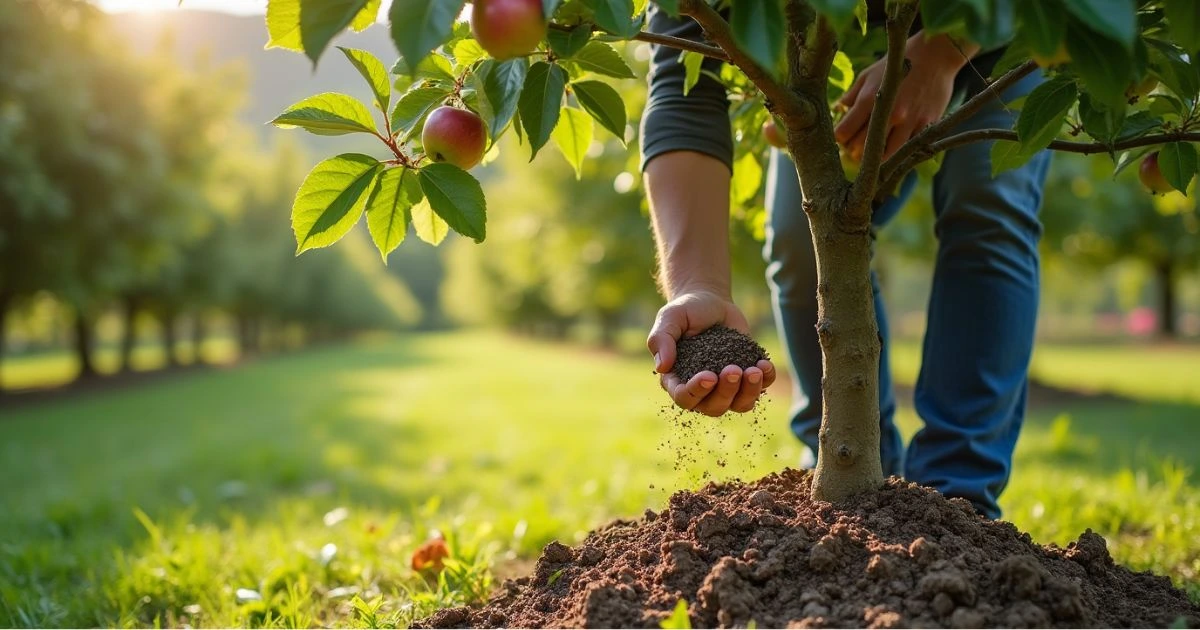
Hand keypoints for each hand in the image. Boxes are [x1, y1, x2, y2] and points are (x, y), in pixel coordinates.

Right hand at [646, 290, 776, 415]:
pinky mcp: (745, 379)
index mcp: (677, 379)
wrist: (712, 303)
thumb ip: (661, 339)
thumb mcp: (670, 318)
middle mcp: (701, 390)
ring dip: (749, 392)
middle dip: (726, 391)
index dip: (697, 391)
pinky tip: (764, 364)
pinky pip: (758, 391)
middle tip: (734, 369)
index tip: (710, 375)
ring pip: (738, 405)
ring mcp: (725, 387)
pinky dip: (764, 382)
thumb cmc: (686, 311)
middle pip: (713, 407)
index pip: (685, 398)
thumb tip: (662, 367)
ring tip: (755, 370)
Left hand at [835, 34, 968, 161]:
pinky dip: (898, 151)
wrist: (937, 55)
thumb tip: (838, 110)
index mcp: (870, 100)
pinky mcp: (926, 126)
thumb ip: (852, 95)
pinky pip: (907, 148)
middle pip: (860, 148)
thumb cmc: (899, 64)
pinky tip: (894, 144)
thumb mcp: (869, 74)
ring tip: (874, 150)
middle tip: (854, 147)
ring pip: (884, 156)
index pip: (843, 133)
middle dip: (853, 150)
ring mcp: (908, 122)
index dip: (839, 138)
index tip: (842, 136)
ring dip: (876, 156)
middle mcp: (888, 114)